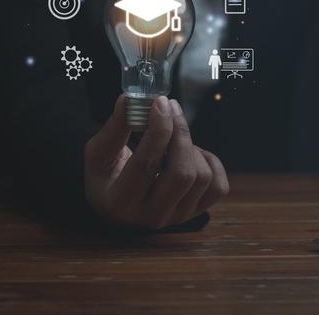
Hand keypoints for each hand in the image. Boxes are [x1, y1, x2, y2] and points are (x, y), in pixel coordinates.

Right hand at [84, 95, 229, 227]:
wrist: (119, 203)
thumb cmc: (107, 175)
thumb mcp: (99, 153)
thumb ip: (114, 128)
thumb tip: (128, 100)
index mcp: (120, 202)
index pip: (146, 165)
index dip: (158, 130)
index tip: (160, 103)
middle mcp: (151, 217)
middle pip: (182, 174)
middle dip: (181, 134)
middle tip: (172, 109)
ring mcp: (177, 217)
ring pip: (202, 178)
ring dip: (192, 147)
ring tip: (175, 136)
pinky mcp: (196, 212)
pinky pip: (219, 186)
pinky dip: (210, 162)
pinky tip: (191, 154)